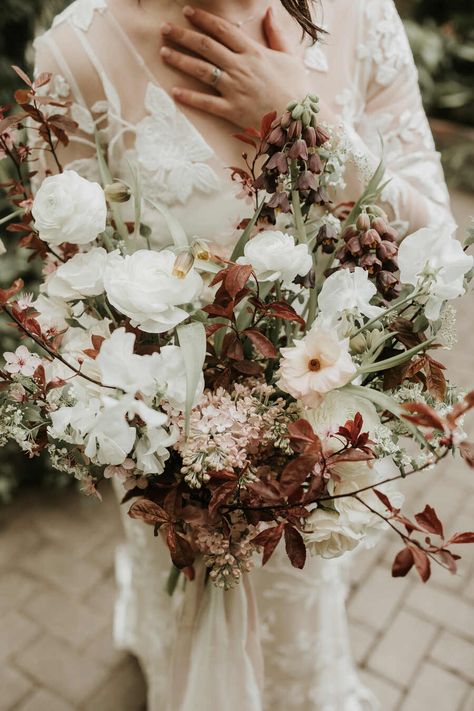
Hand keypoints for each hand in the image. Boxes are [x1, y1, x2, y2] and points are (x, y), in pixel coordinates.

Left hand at [160, 5, 317, 128]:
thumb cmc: (297, 90)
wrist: (300, 121)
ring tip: (163, 52)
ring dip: (180, 60)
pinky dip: (189, 97)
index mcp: (254, 52)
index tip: (187, 12)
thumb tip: (268, 11)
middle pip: (206, 46)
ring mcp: (234, 89)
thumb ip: (276, 34)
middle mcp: (240, 68)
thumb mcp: (291, 56)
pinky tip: (174, 91)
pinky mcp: (232, 110)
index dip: (203, 19)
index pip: (223, 30)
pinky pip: (206, 102)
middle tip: (165, 29)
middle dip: (183, 35)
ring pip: (202, 70)